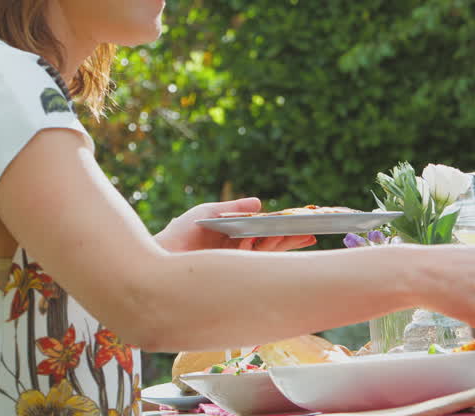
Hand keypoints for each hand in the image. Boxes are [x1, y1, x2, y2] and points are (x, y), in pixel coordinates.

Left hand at [154, 197, 317, 252]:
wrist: (161, 255)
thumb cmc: (182, 233)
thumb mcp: (210, 213)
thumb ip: (234, 208)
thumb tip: (260, 203)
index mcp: (238, 237)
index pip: (268, 233)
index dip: (286, 230)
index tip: (305, 227)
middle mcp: (241, 252)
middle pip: (273, 245)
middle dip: (292, 239)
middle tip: (312, 234)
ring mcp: (237, 263)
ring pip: (268, 254)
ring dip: (286, 244)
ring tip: (305, 236)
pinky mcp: (232, 271)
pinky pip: (254, 261)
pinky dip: (265, 251)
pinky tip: (274, 244)